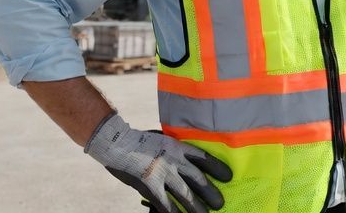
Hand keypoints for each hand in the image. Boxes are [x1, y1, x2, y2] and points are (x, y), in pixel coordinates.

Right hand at [85, 112, 231, 212]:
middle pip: (198, 179)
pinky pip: (166, 205)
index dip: (217, 168)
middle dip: (211, 193)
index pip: (203, 158)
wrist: (116, 143)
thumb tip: (189, 159)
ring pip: (185, 195)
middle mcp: (174, 160)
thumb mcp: (162, 140)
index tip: (229, 176)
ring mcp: (162, 174)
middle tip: (220, 203)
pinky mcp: (150, 187)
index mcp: (178, 147)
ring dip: (197, 207)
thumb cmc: (139, 141)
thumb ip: (175, 150)